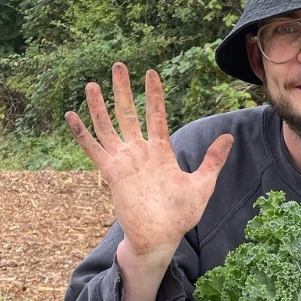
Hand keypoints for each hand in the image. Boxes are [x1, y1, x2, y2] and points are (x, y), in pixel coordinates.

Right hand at [65, 62, 232, 263]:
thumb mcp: (203, 184)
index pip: (156, 115)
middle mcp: (140, 152)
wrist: (161, 236)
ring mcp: (124, 161)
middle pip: (129, 113)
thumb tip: (229, 137)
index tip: (151, 72)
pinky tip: (71, 115)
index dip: (154, 94)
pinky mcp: (111, 173)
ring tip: (92, 83)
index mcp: (161, 152)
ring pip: (108, 126)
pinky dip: (82, 133)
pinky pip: (93, 149)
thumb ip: (213, 160)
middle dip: (123, 89)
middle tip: (118, 64)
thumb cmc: (181, 214)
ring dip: (99, 106)